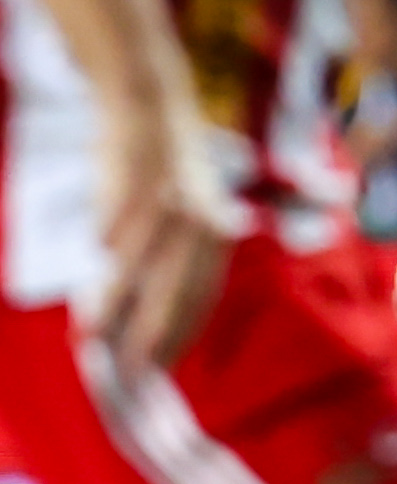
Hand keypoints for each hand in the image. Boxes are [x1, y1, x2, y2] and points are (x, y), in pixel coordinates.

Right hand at [96, 93, 233, 377]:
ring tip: (91, 335)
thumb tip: (144, 327)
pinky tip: (90, 274)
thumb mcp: (183, 222)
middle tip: (128, 373)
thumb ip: (172, 267)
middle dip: (150, 335)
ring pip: (139, 264)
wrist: (153, 110)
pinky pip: (117, 224)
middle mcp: (202, 220)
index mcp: (218, 235)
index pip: (201, 297)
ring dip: (114, 305)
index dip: (179, 335)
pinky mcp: (137, 181)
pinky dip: (105, 251)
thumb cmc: (162, 179)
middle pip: (176, 289)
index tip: (159, 371)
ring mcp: (170, 201)